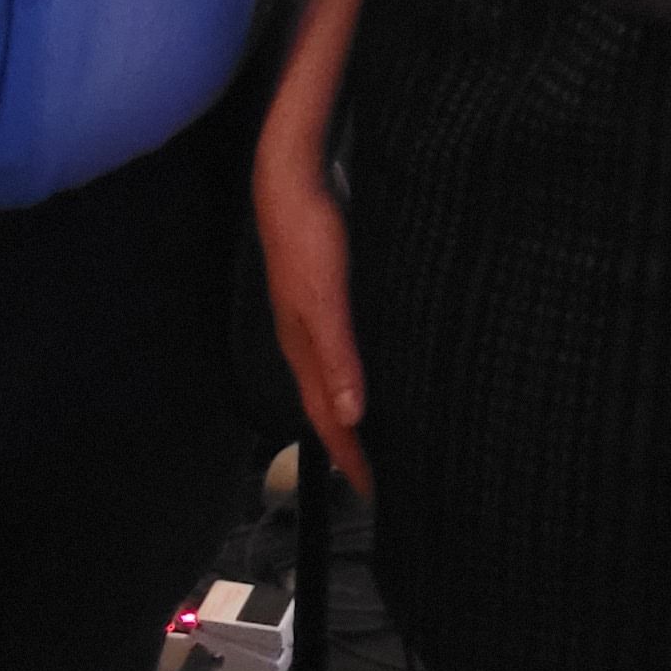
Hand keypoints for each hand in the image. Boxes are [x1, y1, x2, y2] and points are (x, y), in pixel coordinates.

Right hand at [252, 132, 373, 497]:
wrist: (290, 180)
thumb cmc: (308, 239)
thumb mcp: (325, 300)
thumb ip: (337, 356)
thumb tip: (350, 416)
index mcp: (304, 348)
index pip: (327, 417)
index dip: (348, 455)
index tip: (374, 490)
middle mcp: (305, 340)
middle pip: (327, 404)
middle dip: (350, 443)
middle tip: (380, 475)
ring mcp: (313, 316)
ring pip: (332, 377)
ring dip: (352, 410)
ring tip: (378, 433)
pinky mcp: (324, 293)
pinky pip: (340, 348)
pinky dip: (354, 373)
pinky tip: (374, 368)